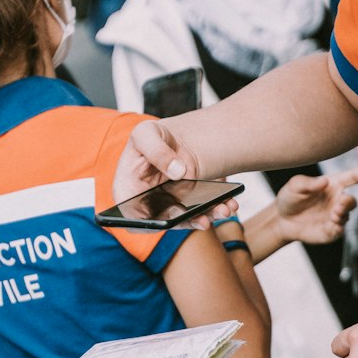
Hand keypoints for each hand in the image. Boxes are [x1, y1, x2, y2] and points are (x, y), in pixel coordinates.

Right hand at [113, 121, 231, 228]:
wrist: (179, 138)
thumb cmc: (154, 137)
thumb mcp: (146, 133)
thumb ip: (155, 149)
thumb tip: (177, 171)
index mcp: (128, 190)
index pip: (130, 217)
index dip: (146, 224)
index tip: (165, 220)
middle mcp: (148, 205)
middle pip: (163, 221)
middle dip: (185, 222)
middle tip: (202, 219)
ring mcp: (170, 207)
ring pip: (186, 219)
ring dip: (206, 217)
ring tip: (223, 210)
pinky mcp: (189, 205)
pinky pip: (201, 212)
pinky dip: (216, 209)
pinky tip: (229, 203)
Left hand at [274, 164, 357, 246]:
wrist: (281, 219)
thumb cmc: (290, 198)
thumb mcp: (295, 186)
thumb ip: (308, 183)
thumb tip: (324, 182)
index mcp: (333, 184)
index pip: (354, 177)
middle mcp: (337, 200)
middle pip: (352, 201)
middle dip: (348, 203)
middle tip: (339, 205)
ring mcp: (335, 216)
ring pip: (346, 216)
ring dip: (341, 215)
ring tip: (333, 215)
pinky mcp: (330, 231)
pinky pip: (339, 230)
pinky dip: (337, 228)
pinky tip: (331, 226)